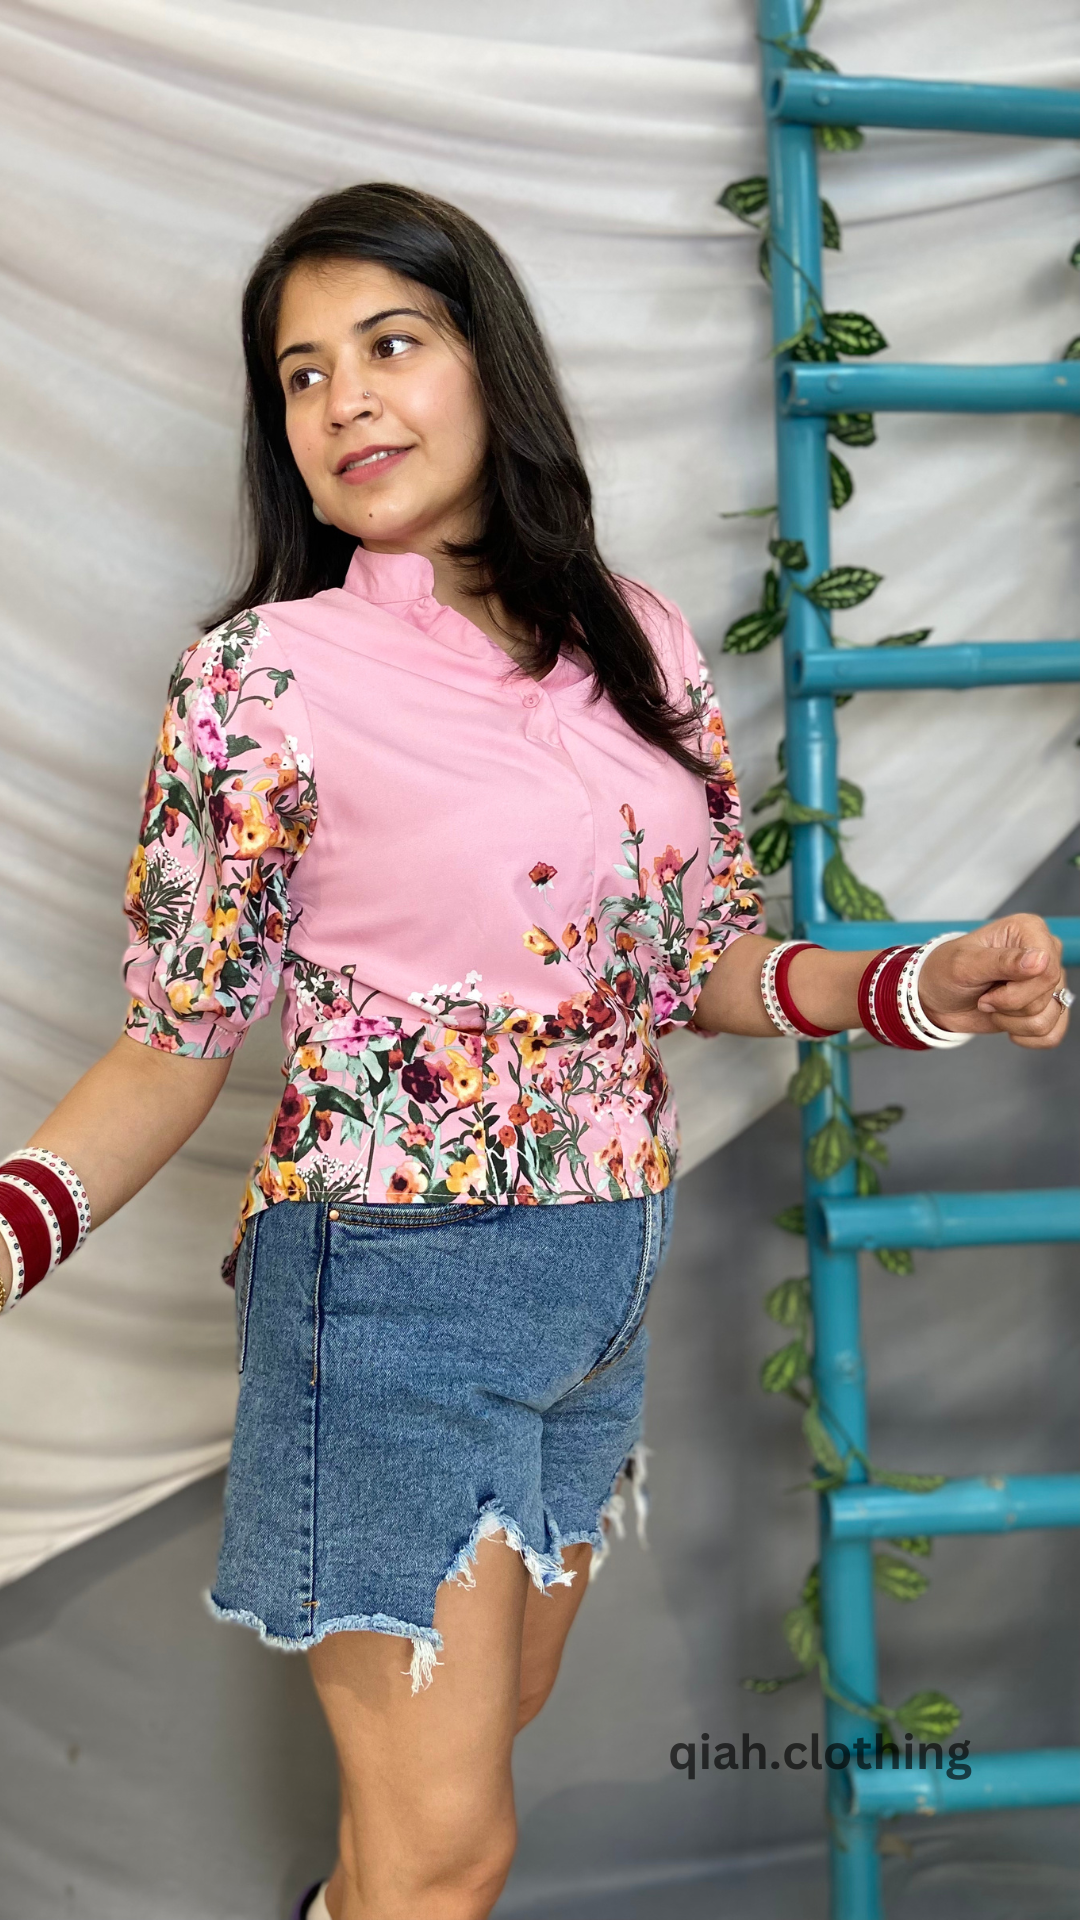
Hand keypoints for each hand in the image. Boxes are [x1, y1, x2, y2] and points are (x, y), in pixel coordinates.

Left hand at [919, 915, 1069, 1048]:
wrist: (937, 999)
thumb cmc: (945, 972)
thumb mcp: (964, 964)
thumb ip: (1002, 961)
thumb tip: (1041, 959)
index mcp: (1029, 930)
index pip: (1046, 968)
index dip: (1017, 991)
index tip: (988, 990)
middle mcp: (1045, 952)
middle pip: (1048, 994)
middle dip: (1009, 1006)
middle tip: (985, 997)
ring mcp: (1048, 981)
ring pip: (1050, 1016)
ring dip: (1013, 1022)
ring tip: (992, 1005)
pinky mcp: (1047, 1007)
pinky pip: (1053, 1033)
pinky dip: (1026, 1037)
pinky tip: (1007, 1023)